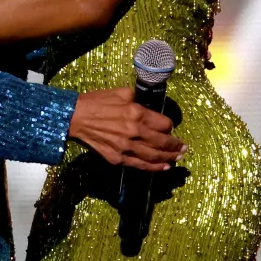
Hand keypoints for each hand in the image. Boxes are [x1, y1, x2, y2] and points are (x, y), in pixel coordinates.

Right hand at [68, 87, 184, 171]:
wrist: (76, 117)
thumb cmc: (97, 102)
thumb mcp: (121, 92)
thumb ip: (139, 98)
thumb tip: (149, 105)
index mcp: (137, 113)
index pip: (164, 124)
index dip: (169, 126)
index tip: (169, 127)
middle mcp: (135, 132)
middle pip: (163, 143)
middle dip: (176, 146)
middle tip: (184, 148)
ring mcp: (126, 148)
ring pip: (155, 157)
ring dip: (170, 158)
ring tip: (178, 158)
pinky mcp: (118, 158)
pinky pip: (141, 165)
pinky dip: (155, 168)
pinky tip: (164, 167)